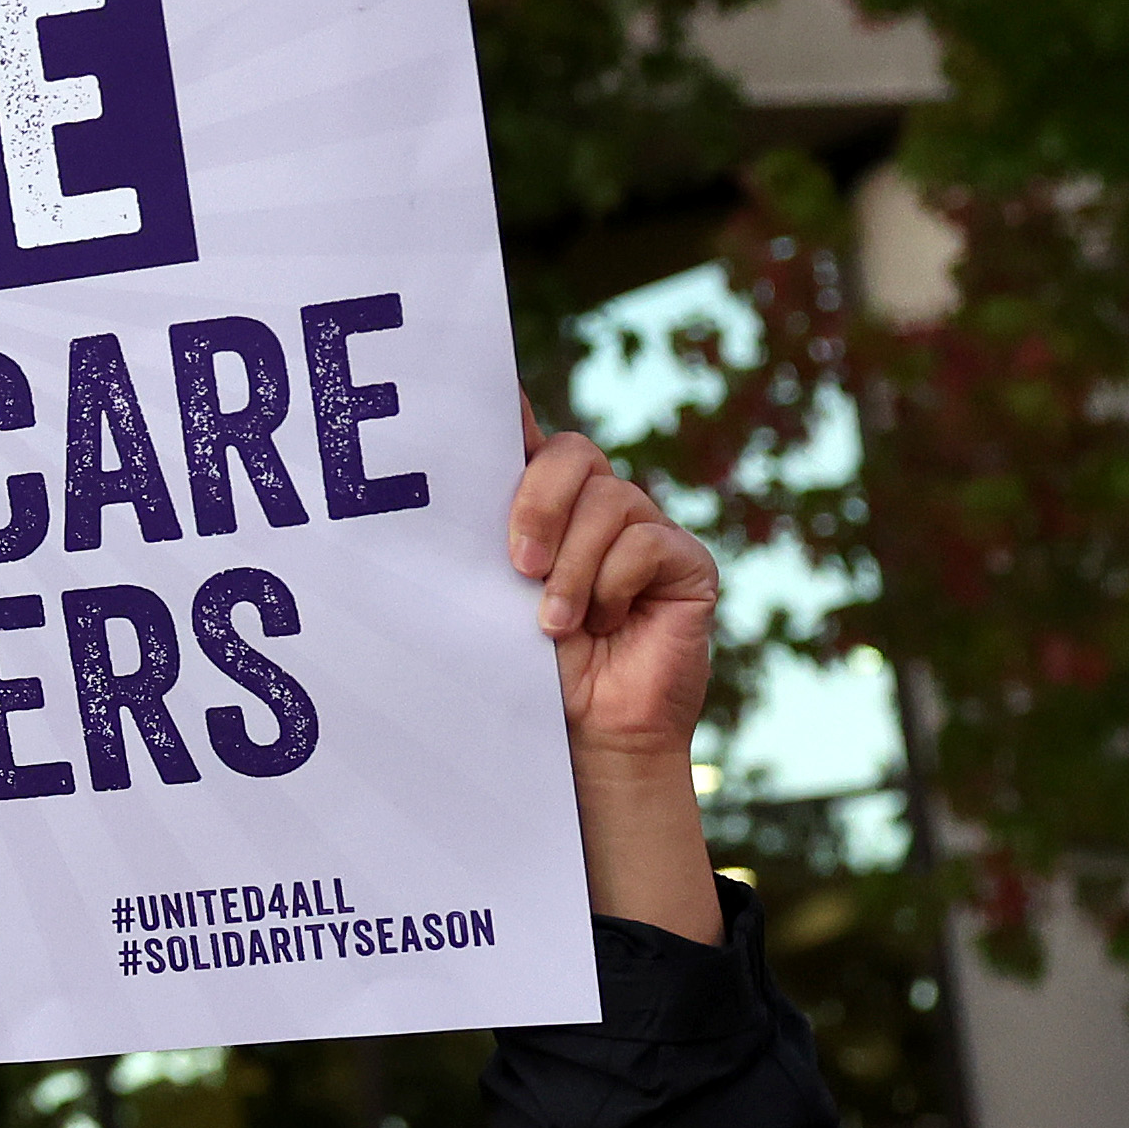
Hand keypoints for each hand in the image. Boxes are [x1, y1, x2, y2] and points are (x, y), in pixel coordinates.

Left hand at [508, 421, 720, 760]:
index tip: (485, 388)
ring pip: (609, 500)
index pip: (527, 440)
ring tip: (555, 625)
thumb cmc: (527, 671)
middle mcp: (594, 507)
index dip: (509, 407)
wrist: (583, 739)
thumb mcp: (488, 597)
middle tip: (518, 566)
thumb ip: (480, 537)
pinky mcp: (684, 561)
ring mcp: (644, 529)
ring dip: (573, 567)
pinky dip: (613, 584)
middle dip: (539, 503)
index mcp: (540, 506)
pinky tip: (607, 623)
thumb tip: (443, 478)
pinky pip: (646, 541)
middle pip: (572, 454)